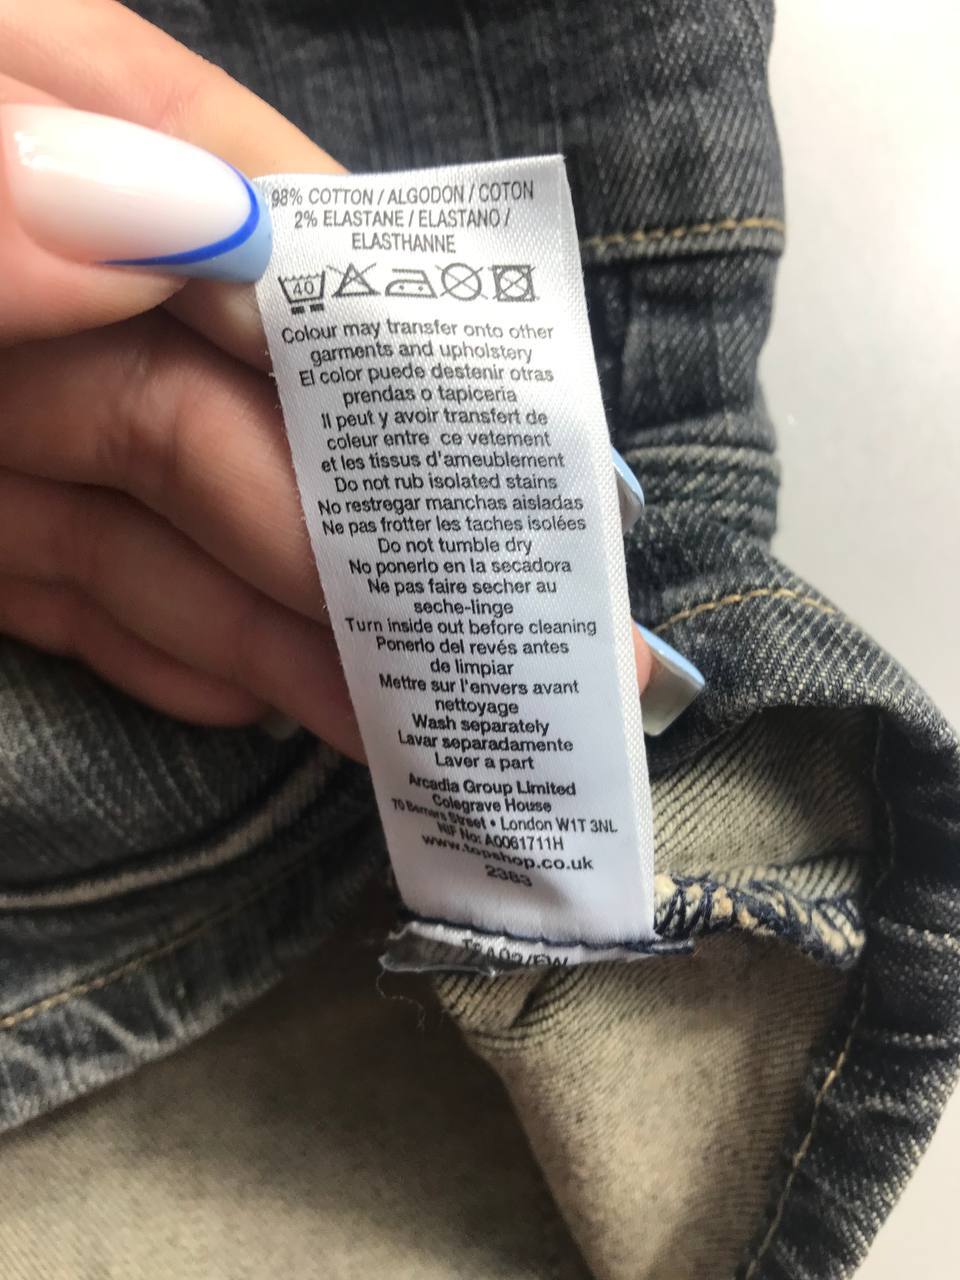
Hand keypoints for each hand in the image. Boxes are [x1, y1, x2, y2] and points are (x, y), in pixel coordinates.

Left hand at [0, 0, 695, 757]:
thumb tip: (195, 215)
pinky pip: (72, 589)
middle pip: (236, 398)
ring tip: (414, 712)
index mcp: (29, 138)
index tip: (530, 434)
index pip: (254, 204)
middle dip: (372, 520)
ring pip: (166, 521)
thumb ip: (4, 196)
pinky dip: (162, 648)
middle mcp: (36, 288)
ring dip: (290, 624)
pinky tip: (263, 697)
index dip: (397, 315)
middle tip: (509, 631)